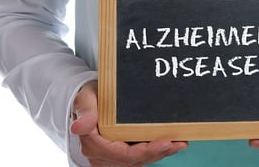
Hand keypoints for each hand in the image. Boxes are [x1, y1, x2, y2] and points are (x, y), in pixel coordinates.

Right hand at [70, 81, 187, 165]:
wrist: (86, 100)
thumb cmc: (87, 98)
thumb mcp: (85, 99)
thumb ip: (86, 112)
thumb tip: (78, 127)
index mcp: (94, 146)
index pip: (124, 155)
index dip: (146, 151)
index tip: (165, 143)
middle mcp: (103, 156)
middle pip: (136, 160)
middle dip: (159, 152)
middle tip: (180, 143)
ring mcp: (112, 157)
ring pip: (140, 160)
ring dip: (161, 153)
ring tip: (180, 143)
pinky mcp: (121, 153)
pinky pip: (140, 156)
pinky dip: (156, 150)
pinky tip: (172, 143)